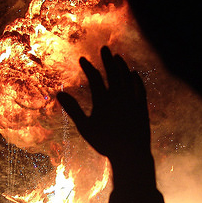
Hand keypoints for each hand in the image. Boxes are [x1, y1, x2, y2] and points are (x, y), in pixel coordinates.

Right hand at [57, 46, 150, 167]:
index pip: (95, 78)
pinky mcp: (142, 107)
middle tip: (104, 48)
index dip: (88, 67)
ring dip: (122, 66)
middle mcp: (119, 97)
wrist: (130, 154)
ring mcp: (132, 101)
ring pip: (127, 78)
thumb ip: (73, 109)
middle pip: (113, 73)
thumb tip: (58, 94)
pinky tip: (133, 73)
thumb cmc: (104, 143)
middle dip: (108, 60)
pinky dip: (136, 80)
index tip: (82, 59)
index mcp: (104, 101)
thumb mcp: (85, 127)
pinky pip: (140, 88)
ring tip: (118, 57)